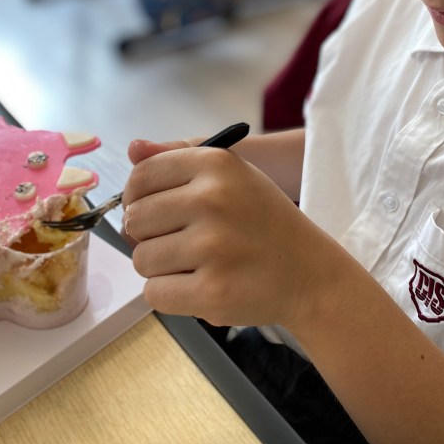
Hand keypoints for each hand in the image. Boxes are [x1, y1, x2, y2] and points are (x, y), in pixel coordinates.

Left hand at [123, 138, 326, 328]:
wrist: (310, 274)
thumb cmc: (263, 222)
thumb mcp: (231, 176)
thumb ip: (178, 160)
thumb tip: (132, 147)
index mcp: (216, 164)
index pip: (141, 177)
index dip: (138, 199)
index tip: (155, 212)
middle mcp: (213, 199)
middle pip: (135, 220)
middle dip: (149, 236)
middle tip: (182, 242)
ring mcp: (212, 247)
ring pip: (141, 260)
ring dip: (160, 268)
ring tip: (196, 264)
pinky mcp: (212, 291)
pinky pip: (154, 294)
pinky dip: (171, 295)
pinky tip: (200, 285)